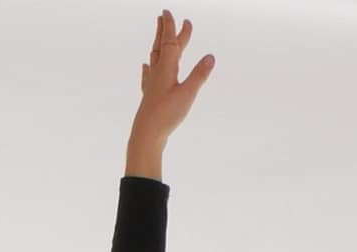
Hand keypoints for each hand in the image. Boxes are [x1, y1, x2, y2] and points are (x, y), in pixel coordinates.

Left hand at [132, 10, 214, 148]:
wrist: (146, 135)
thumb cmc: (166, 115)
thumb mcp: (187, 94)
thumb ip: (199, 75)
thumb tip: (210, 57)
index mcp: (167, 68)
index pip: (170, 42)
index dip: (172, 27)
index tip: (169, 12)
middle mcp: (157, 72)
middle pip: (161, 46)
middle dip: (164, 31)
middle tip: (164, 16)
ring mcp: (151, 84)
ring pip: (154, 58)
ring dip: (157, 44)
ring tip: (158, 35)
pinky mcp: (149, 96)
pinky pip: (148, 76)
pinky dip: (148, 68)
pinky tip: (146, 67)